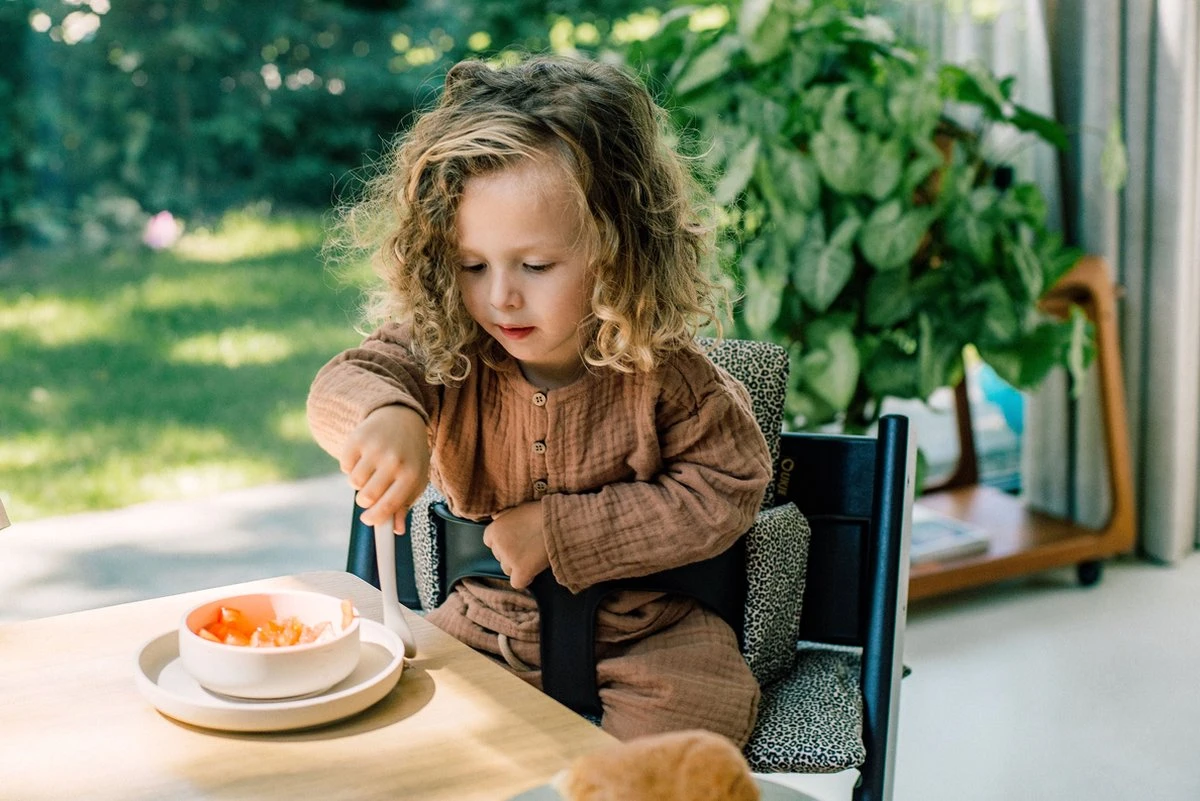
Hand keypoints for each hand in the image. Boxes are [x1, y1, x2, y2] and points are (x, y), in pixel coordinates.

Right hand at [340, 405, 429, 530]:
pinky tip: (363, 458)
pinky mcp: (358, 438)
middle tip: (369, 493)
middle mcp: (394, 461)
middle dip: (365, 500)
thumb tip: (396, 530)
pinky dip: (350, 466)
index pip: (389, 504)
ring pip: (354, 481)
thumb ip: (404, 505)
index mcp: (411, 474)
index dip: (375, 517)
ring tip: (370, 471)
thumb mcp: (414, 478)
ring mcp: (375, 448)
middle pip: (367, 496)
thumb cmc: (410, 455)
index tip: (368, 520)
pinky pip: (344, 465)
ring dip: (358, 481)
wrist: (402, 417)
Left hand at [483, 501, 549, 589]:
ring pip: (506, 569)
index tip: (515, 540)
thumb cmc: (540, 513)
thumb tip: (494, 518)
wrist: (558, 523)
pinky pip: (517, 583)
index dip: (502, 542)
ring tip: (532, 557)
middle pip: (499, 556)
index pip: (489, 541)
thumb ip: (504, 515)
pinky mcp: (522, 571)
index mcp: (495, 529)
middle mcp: (498, 545)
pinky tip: (533, 572)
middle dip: (510, 554)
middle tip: (527, 548)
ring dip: (517, 566)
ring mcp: (509, 560)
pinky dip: (525, 579)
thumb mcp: (519, 508)